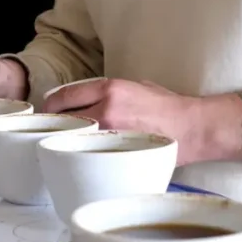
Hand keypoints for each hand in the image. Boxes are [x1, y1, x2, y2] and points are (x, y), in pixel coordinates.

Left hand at [44, 78, 200, 163]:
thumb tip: (89, 99)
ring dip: (68, 139)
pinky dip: (84, 152)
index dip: (52, 104)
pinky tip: (84, 155)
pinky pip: (90, 152)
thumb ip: (110, 91)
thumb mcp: (136, 86)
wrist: (191, 127)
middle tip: (55, 129)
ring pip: (73, 137)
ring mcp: (110, 132)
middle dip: (56, 123)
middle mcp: (105, 108)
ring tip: (68, 143)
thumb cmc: (167, 106)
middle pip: (63, 118)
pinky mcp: (117, 151)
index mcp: (109, 88)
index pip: (64, 95)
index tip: (50, 111)